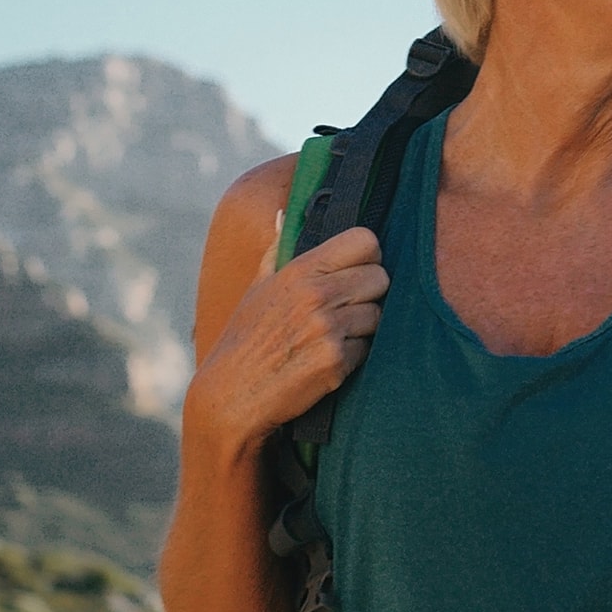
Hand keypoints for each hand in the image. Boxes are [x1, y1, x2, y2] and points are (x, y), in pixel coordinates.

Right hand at [192, 225, 388, 449]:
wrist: (230, 396)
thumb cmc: (244, 341)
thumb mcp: (256, 289)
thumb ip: (277, 251)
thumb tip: (285, 216)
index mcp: (298, 270)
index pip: (365, 240)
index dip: (367, 256)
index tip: (357, 270)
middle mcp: (316, 295)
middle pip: (381, 278)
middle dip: (370, 294)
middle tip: (347, 309)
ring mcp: (327, 329)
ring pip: (378, 316)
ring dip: (363, 328)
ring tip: (332, 338)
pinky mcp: (335, 362)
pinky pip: (368, 349)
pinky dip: (354, 357)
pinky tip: (327, 361)